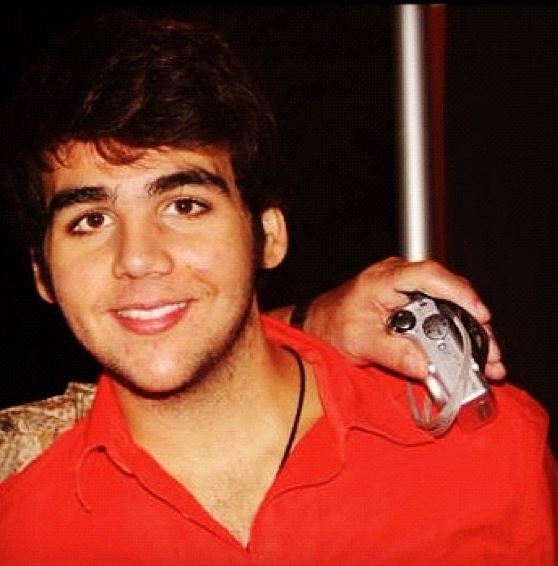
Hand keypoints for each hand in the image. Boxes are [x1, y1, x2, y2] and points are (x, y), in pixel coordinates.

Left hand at [302, 257, 505, 380]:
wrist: (319, 325)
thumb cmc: (332, 326)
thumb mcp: (359, 343)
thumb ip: (391, 354)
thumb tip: (424, 366)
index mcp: (383, 279)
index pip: (427, 275)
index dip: (457, 292)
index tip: (478, 313)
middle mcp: (400, 278)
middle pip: (448, 292)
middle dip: (474, 323)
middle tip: (490, 353)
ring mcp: (408, 289)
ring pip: (449, 304)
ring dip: (470, 332)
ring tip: (488, 361)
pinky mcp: (412, 303)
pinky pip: (441, 314)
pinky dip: (457, 334)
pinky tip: (472, 355)